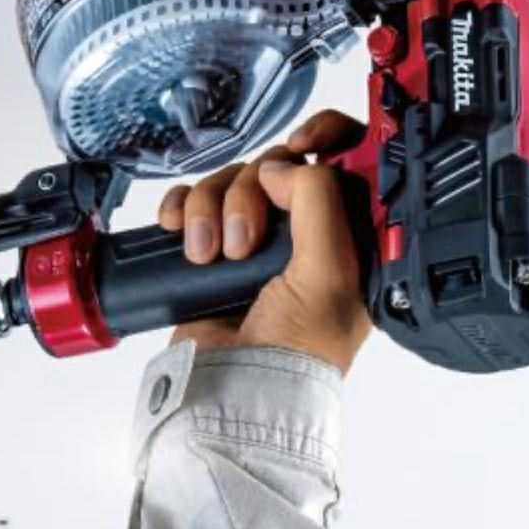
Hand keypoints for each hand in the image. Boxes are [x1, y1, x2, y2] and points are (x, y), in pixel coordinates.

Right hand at [157, 109, 371, 373]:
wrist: (233, 391)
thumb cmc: (295, 351)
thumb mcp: (328, 274)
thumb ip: (319, 203)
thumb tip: (281, 167)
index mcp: (347, 234)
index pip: (346, 158)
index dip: (325, 136)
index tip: (300, 142)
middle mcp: (304, 230)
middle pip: (275, 164)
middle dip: (249, 195)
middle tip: (244, 242)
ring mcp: (257, 236)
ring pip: (232, 179)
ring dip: (211, 208)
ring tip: (208, 254)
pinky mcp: (214, 243)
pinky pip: (194, 198)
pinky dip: (183, 208)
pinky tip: (180, 230)